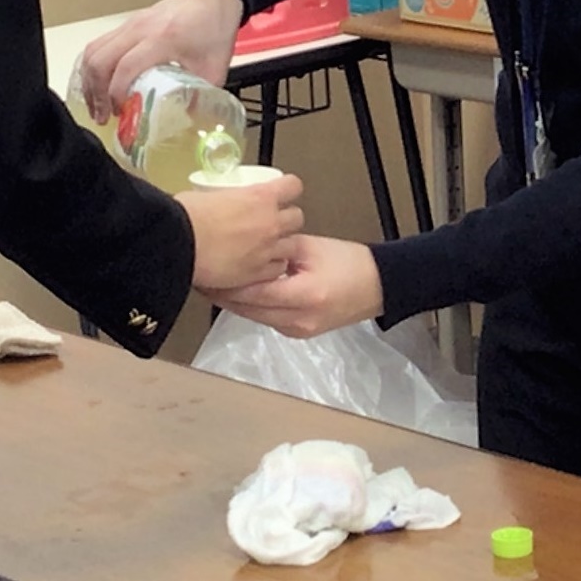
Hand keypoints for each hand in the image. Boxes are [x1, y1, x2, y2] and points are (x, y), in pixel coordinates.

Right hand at [76, 0, 244, 119]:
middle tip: (103, 115)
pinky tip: (99, 85)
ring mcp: (129, 24)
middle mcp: (140, 28)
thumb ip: (200, 96)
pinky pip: (99, 44)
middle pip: (100, 59)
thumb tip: (187, 122)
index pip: (126, 67)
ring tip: (96, 105)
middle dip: (96, 92)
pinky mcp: (126, 25)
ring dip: (90, 80)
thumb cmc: (214, 27)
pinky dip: (94, 67)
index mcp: (163, 38)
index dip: (117, 94)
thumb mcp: (214, 67)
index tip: (121, 113)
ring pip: (93, 51)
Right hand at [181, 173, 304, 290]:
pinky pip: (278, 270)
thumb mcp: (204, 195)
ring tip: (265, 248)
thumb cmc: (184, 218)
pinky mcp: (259, 273)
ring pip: (292, 246)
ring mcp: (267, 249)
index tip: (282, 193)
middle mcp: (270, 222)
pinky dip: (271, 269)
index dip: (288, 189)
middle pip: (297, 217)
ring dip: (281, 246)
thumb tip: (210, 202)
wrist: (176, 245)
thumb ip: (219, 198)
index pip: (292, 186)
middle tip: (271, 223)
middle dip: (286, 220)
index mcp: (259, 197)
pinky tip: (258, 267)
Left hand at [211, 234, 383, 336]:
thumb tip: (245, 250)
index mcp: (304, 297)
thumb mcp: (312, 248)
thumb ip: (277, 251)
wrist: (381, 286)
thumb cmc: (350, 262)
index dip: (225, 284)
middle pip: (249, 310)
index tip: (205, 270)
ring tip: (212, 283)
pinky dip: (252, 305)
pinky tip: (238, 291)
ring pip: (255, 316)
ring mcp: (298, 331)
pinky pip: (267, 318)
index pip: (253, 293)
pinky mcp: (299, 333)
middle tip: (200, 276)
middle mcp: (298, 321)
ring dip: (234, 301)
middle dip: (222, 294)